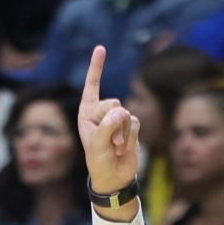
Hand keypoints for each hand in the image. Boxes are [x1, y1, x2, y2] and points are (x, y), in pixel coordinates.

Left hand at [78, 46, 139, 193]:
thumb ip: (108, 126)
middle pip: (113, 103)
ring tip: (115, 147)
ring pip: (126, 114)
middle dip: (113, 123)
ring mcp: (117, 118)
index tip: (101, 48)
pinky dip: (131, 137)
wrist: (114, 176)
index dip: (97, 67)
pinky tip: (124, 147)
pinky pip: (136, 122)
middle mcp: (102, 112)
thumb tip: (121, 111)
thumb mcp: (98, 145)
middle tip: (110, 143)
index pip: (92, 86)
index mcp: (87, 113)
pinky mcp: (131, 125)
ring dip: (122, 133)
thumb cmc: (99, 161)